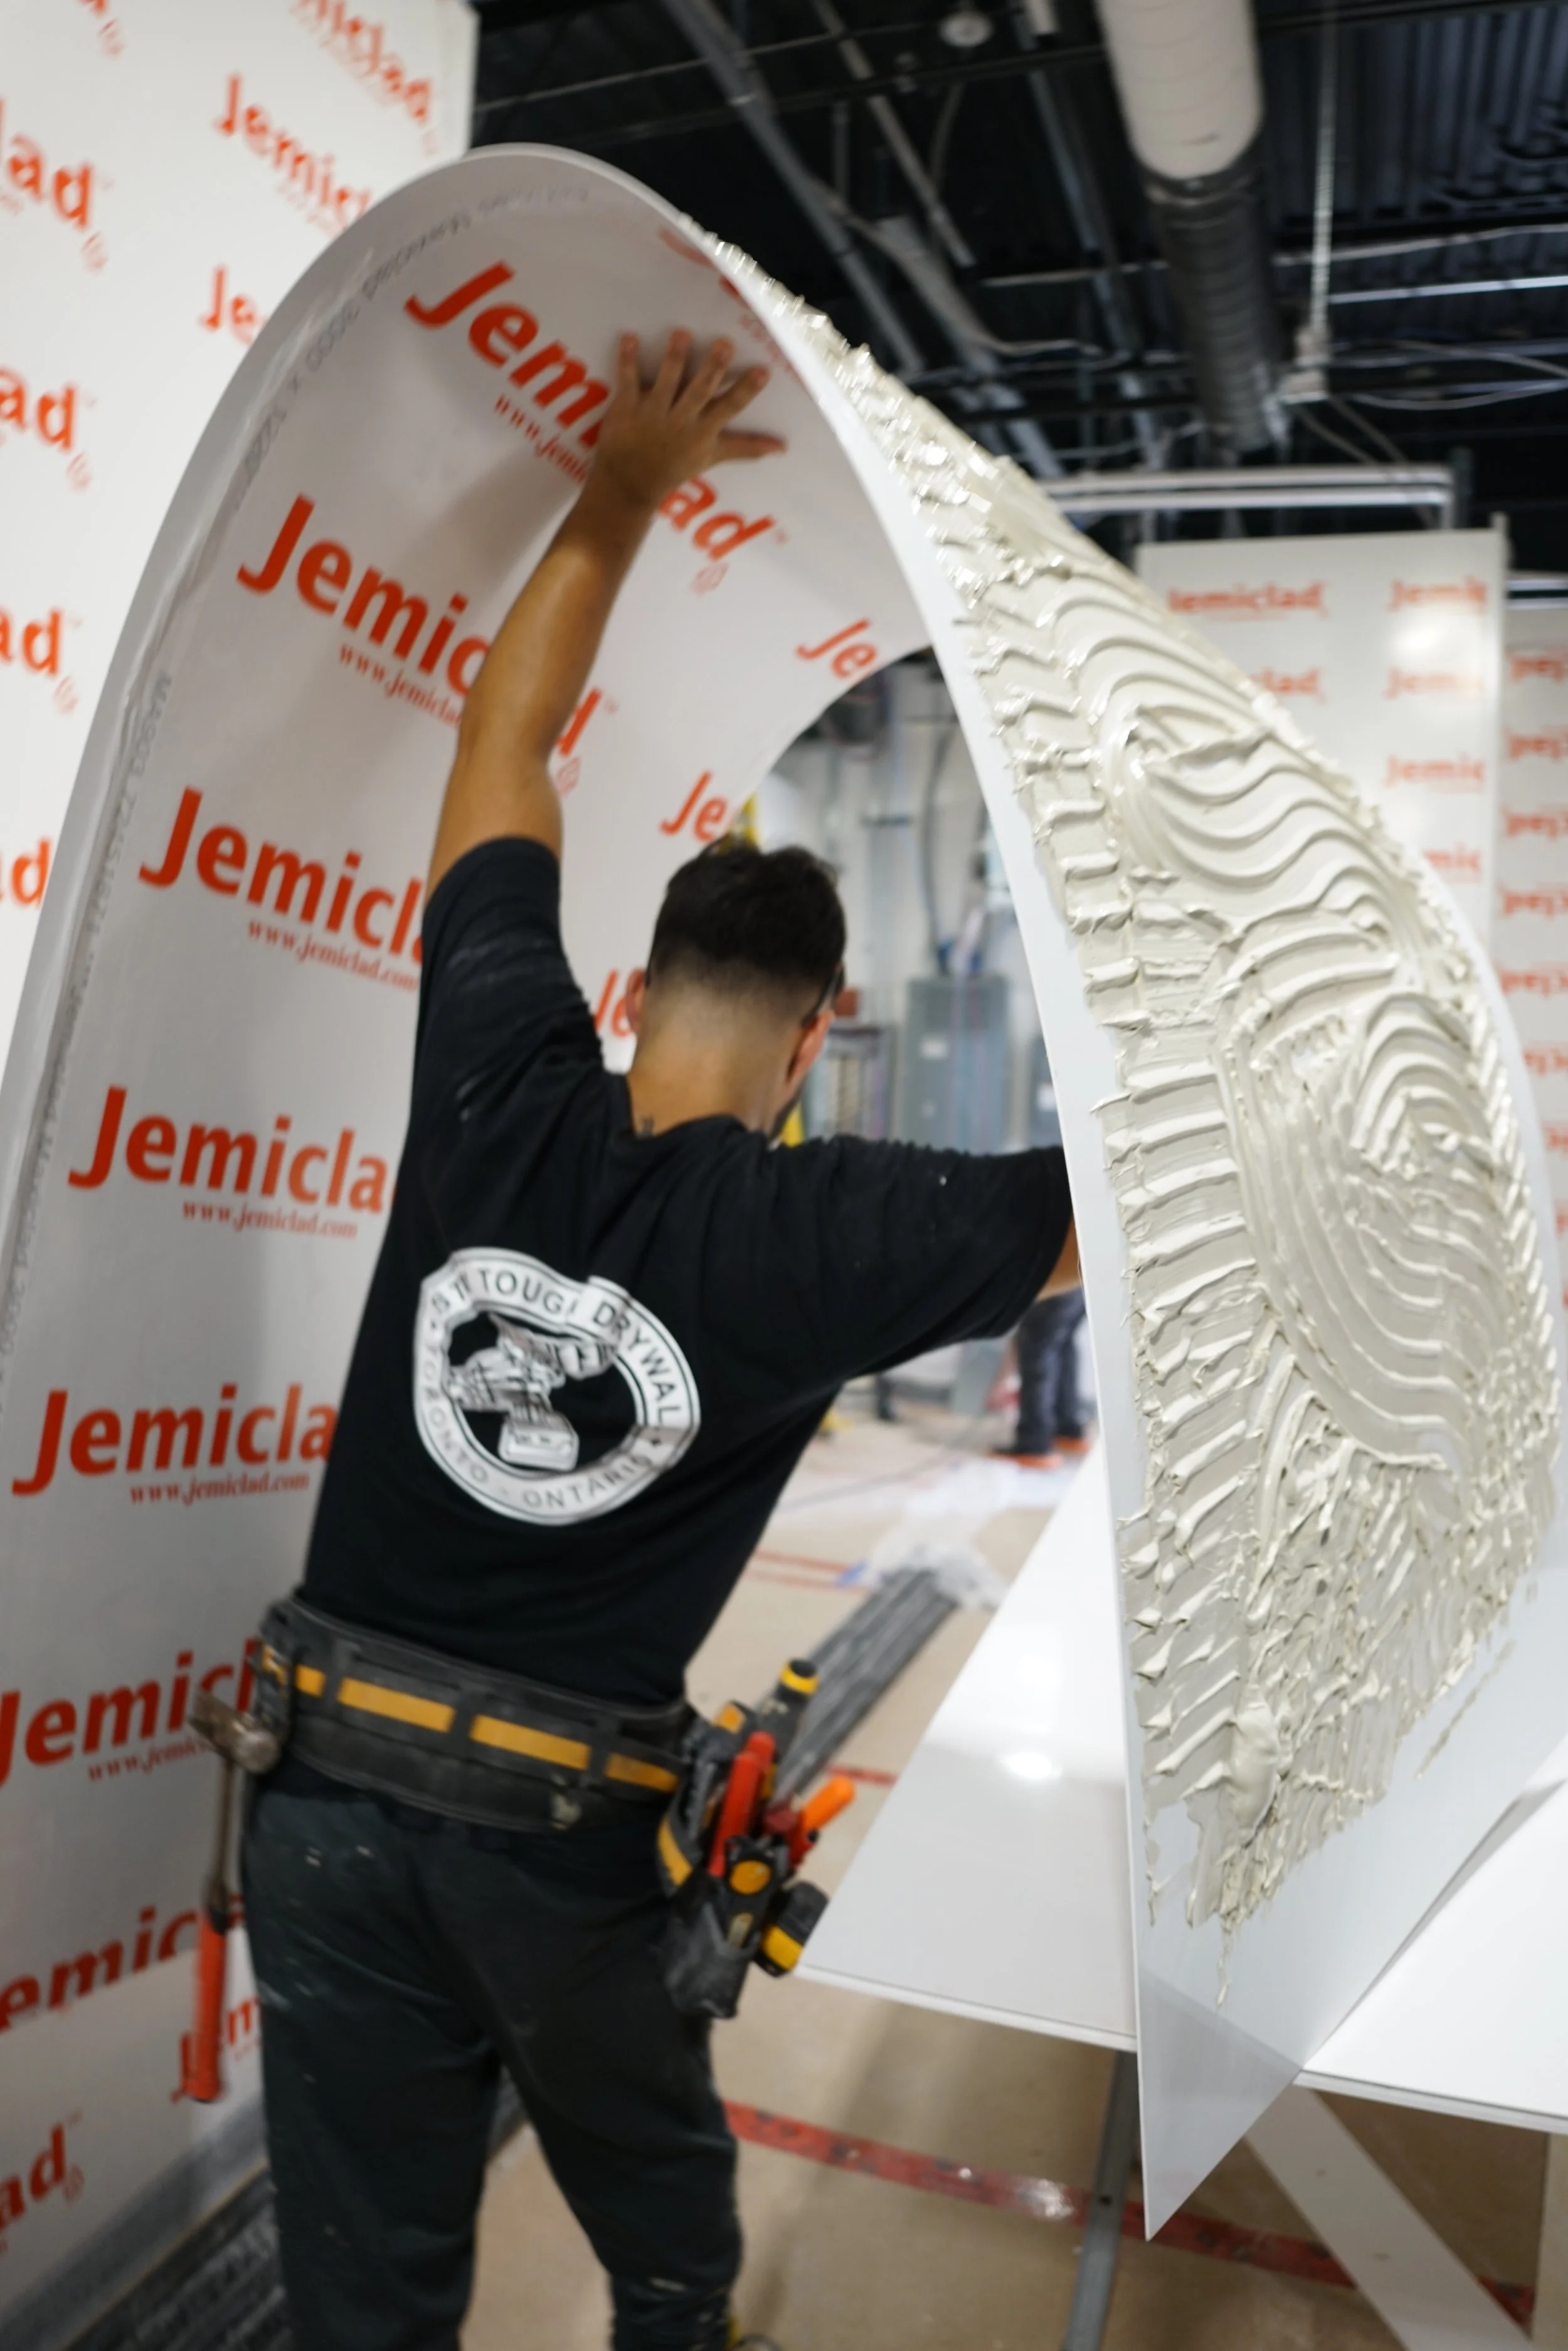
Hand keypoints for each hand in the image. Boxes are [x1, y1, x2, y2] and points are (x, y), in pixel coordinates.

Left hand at [589, 330, 784, 512]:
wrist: (630, 485)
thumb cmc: (673, 469)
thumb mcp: (712, 458)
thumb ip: (745, 448)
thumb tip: (781, 448)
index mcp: (703, 432)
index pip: (729, 408)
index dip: (746, 390)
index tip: (762, 372)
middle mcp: (680, 421)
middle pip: (700, 391)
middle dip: (712, 369)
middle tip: (724, 344)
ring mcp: (653, 414)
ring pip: (666, 383)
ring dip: (673, 359)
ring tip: (682, 334)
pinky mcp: (627, 408)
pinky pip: (628, 382)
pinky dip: (627, 361)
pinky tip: (629, 338)